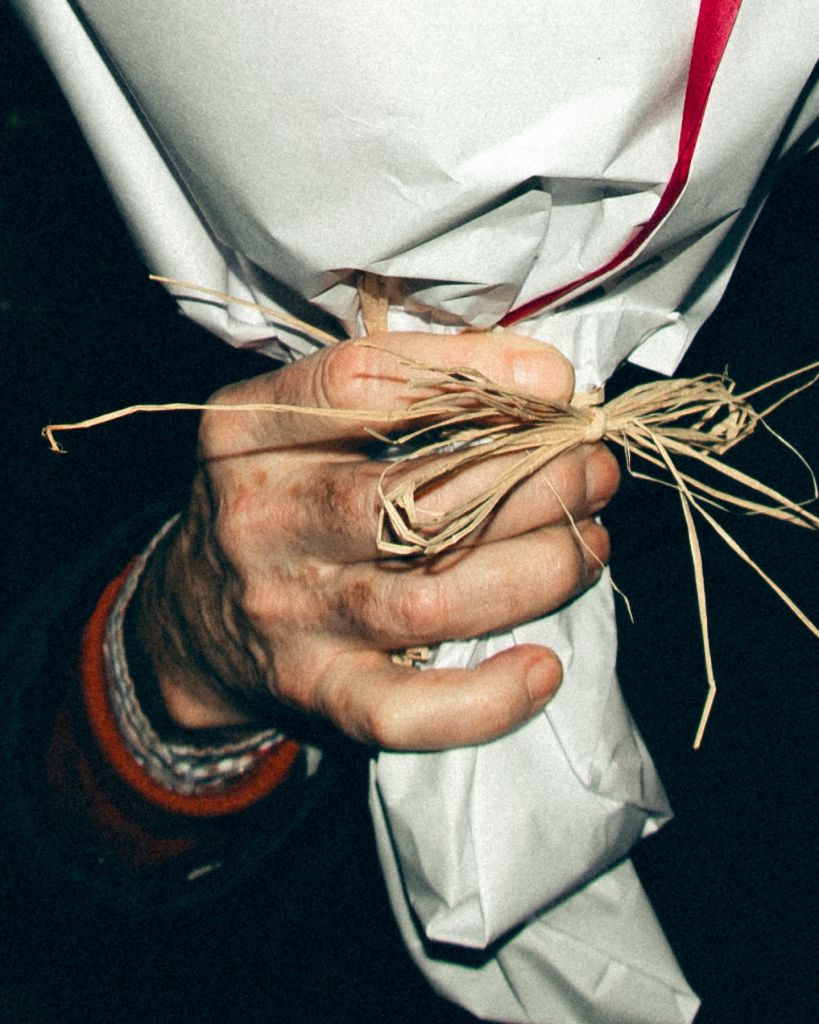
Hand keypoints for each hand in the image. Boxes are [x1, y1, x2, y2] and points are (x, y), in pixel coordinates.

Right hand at [136, 332, 618, 749]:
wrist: (193, 621)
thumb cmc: (279, 502)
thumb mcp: (298, 426)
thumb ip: (395, 392)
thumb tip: (540, 381)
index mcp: (249, 430)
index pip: (362, 382)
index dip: (474, 376)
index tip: (557, 382)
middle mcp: (262, 519)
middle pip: (412, 499)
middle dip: (530, 481)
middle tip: (593, 468)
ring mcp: (287, 614)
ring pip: (430, 599)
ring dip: (537, 571)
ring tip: (591, 544)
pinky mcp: (315, 693)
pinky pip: (406, 712)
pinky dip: (487, 698)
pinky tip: (543, 668)